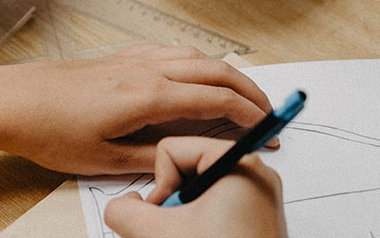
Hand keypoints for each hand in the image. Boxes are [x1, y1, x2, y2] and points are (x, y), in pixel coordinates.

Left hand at [0, 44, 273, 174]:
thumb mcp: (103, 159)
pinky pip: (171, 51)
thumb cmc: (49, 129)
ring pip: (195, 55)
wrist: (10, 98)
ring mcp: (133, 57)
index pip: (216, 98)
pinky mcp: (119, 56)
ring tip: (240, 93)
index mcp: (148, 95)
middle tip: (269, 111)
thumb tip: (185, 157)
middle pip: (215, 69)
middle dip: (250, 89)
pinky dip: (196, 61)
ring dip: (225, 72)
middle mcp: (146, 68)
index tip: (271, 128)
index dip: (250, 114)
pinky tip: (194, 74)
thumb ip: (151, 157)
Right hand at [104, 136, 286, 237]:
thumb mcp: (159, 234)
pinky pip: (214, 206)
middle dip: (172, 205)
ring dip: (183, 218)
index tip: (171, 216)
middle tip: (181, 232)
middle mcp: (254, 174)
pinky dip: (199, 226)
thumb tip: (121, 204)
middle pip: (186, 169)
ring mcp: (258, 197)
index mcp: (239, 163)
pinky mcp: (257, 218)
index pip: (172, 150)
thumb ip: (125, 211)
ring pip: (197, 191)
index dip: (160, 186)